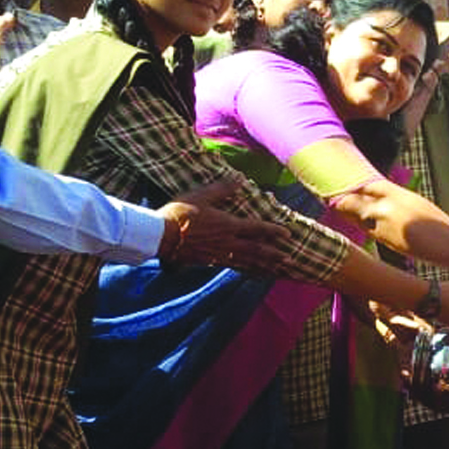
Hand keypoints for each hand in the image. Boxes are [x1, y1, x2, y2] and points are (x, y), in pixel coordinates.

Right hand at [157, 179, 293, 271]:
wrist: (160, 236)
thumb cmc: (179, 213)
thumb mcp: (201, 195)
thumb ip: (222, 189)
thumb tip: (240, 178)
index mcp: (228, 225)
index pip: (257, 228)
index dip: (273, 231)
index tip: (288, 233)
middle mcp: (227, 243)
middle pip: (256, 250)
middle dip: (274, 254)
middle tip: (289, 259)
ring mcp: (219, 254)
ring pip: (247, 262)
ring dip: (263, 265)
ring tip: (276, 269)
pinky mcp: (209, 261)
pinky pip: (233, 266)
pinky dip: (246, 269)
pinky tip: (250, 271)